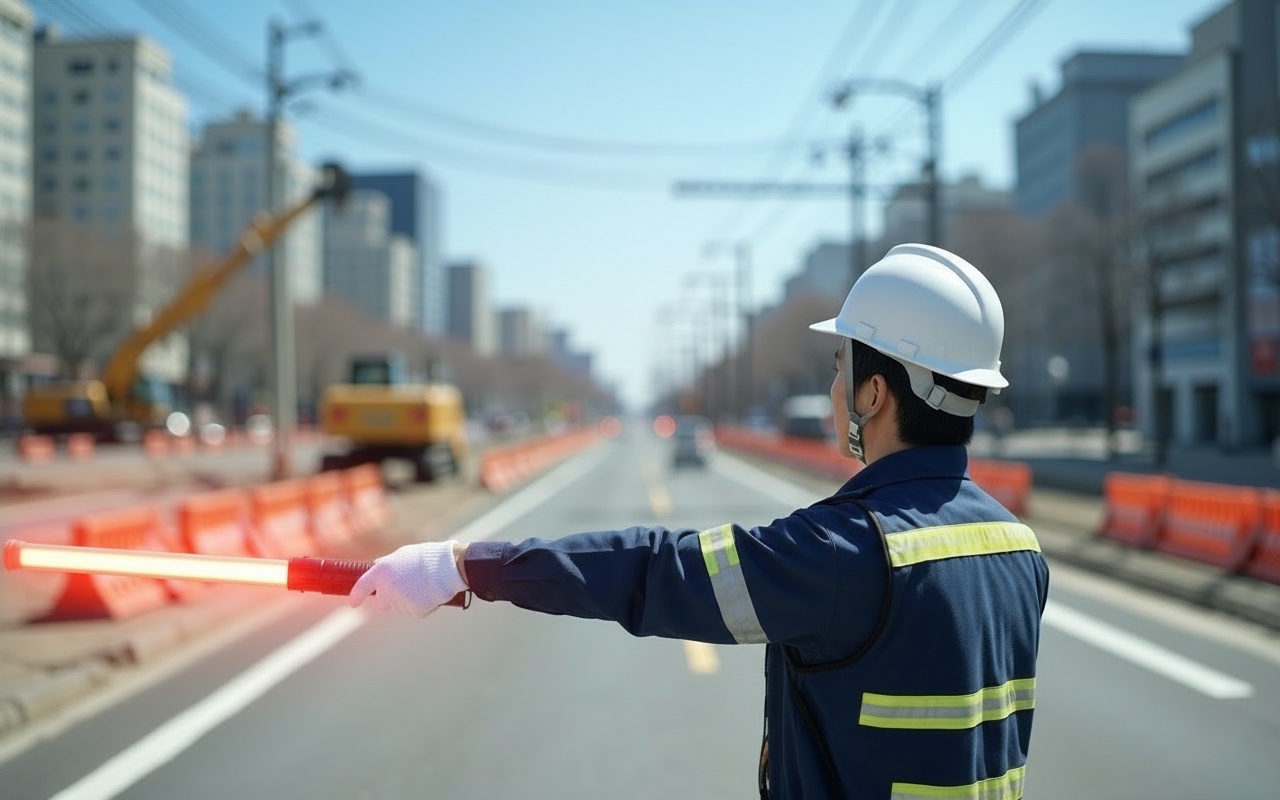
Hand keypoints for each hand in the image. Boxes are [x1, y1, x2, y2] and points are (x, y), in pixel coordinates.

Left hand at [349, 541, 466, 616]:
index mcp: (382, 571)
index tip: (354, 603)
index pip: (361, 587)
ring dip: (409, 600)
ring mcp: (400, 601)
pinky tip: (430, 593)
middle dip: (390, 600)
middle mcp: (387, 588)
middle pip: (382, 604)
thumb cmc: (426, 558)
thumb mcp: (402, 555)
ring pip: (401, 608)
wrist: (448, 566)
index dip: (356, 596)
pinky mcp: (414, 610)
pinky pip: (415, 612)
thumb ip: (386, 565)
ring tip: (424, 585)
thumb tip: (375, 567)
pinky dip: (423, 606)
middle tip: (406, 588)